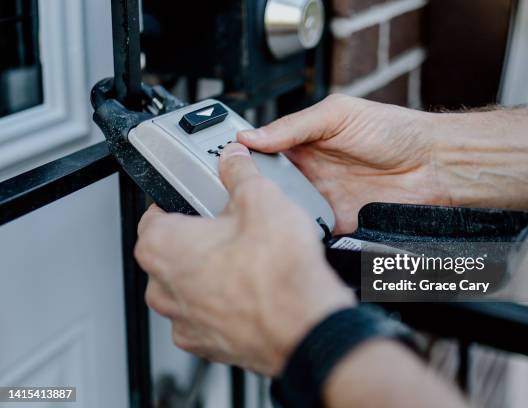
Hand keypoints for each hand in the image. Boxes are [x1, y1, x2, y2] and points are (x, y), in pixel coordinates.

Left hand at [134, 143, 354, 375]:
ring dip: (211, 271)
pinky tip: (254, 287)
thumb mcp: (261, 199)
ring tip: (249, 258)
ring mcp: (183, 320)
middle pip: (172, 250)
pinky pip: (207, 313)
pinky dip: (225, 300)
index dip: (180, 200)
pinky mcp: (206, 343)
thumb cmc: (278, 274)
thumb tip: (234, 161)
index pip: (154, 212)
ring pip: (189, 284)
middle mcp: (162, 288)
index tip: (200, 197)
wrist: (306, 326)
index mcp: (162, 246)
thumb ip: (239, 173)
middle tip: (232, 226)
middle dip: (199, 237)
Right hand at [238, 94, 449, 233]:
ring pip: (286, 210)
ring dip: (275, 212)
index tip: (225, 162)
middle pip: (269, 184)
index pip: (263, 150)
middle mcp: (310, 171)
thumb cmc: (393, 130)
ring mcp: (323, 197)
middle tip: (237, 193)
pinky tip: (291, 230)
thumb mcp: (338, 114)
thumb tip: (253, 135)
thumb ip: (295, 126)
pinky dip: (302, 232)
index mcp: (305, 141)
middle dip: (253, 190)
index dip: (243, 156)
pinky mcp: (339, 222)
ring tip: (261, 213)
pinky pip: (312, 231)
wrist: (434, 164)